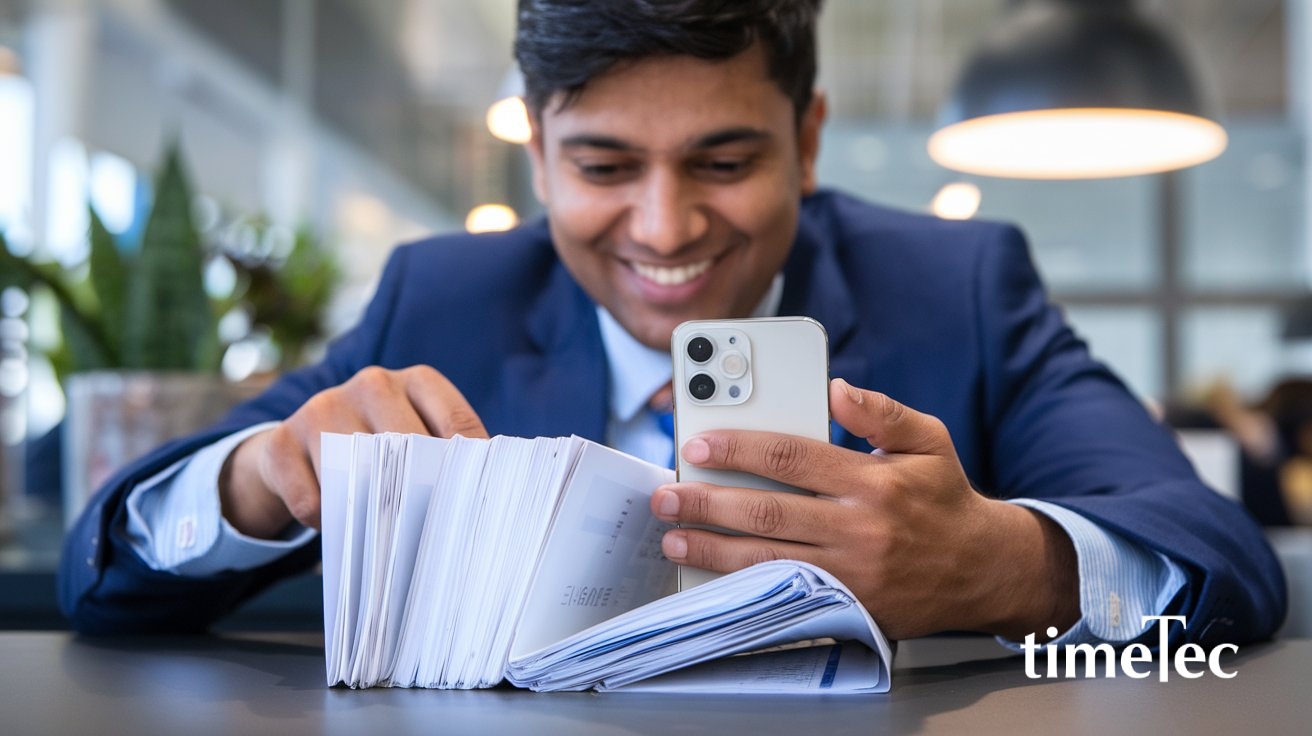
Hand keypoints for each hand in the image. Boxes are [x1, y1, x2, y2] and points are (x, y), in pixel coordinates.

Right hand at [219, 365, 487, 537]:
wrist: (294, 450)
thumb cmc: (375, 448)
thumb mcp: (414, 437)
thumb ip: (446, 456)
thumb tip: (484, 496)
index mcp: (414, 381)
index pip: (456, 421)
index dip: (470, 466)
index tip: (476, 501)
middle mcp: (371, 385)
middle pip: (409, 449)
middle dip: (420, 492)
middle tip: (427, 527)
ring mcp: (321, 409)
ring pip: (359, 476)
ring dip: (370, 511)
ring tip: (379, 528)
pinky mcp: (281, 444)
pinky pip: (314, 502)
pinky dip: (328, 523)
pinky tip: (335, 521)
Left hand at [650, 378, 1077, 640]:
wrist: (982, 570)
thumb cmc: (944, 499)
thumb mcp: (928, 440)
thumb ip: (882, 412)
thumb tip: (837, 388)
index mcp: (874, 480)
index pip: (793, 457)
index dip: (740, 449)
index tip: (699, 444)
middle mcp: (860, 527)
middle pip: (769, 512)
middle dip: (709, 502)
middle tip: (667, 494)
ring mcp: (853, 572)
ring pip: (770, 559)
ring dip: (714, 549)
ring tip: (674, 537)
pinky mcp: (849, 605)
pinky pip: (786, 594)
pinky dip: (744, 585)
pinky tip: (712, 577)